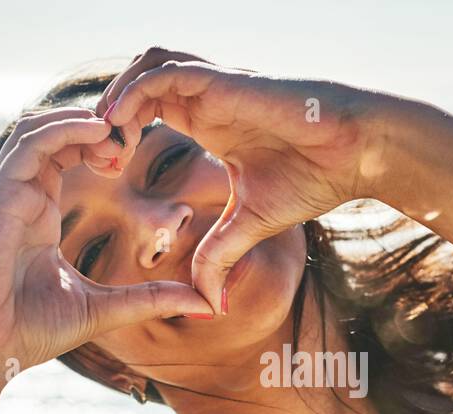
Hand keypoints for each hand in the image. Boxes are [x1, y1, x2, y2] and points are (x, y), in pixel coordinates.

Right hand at [0, 106, 214, 377]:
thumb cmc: (29, 333)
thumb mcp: (106, 310)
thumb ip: (152, 298)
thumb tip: (206, 303)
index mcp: (41, 218)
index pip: (68, 160)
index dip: (102, 146)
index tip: (137, 155)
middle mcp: (24, 200)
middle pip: (55, 136)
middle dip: (96, 128)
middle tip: (134, 138)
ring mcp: (9, 196)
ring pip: (39, 130)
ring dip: (80, 121)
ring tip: (118, 135)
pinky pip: (29, 145)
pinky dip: (63, 129)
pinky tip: (97, 131)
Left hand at [102, 48, 387, 313]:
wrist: (354, 153)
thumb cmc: (313, 178)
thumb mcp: (250, 226)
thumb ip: (220, 257)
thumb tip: (207, 308)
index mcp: (208, 121)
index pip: (145, 110)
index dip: (118, 135)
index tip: (108, 171)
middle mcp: (206, 97)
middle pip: (136, 83)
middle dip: (107, 115)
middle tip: (98, 157)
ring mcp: (214, 84)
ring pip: (145, 66)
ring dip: (118, 96)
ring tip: (106, 138)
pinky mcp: (224, 81)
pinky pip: (166, 72)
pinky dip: (136, 93)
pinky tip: (124, 126)